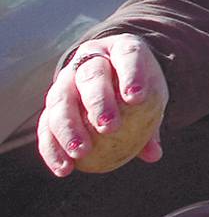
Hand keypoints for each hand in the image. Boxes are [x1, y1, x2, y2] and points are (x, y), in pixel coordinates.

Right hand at [37, 35, 167, 176]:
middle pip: (91, 76)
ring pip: (62, 100)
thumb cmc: (136, 85)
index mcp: (121, 48)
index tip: (137, 98)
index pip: (128, 55)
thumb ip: (152, 122)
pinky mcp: (51, 101)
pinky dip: (53, 147)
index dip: (132, 74)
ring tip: (81, 152)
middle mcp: (90, 58)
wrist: (111, 72)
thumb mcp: (152, 96)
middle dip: (98, 101)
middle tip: (109, 127)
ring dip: (69, 128)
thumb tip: (154, 154)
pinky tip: (64, 168)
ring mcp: (66, 77)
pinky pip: (46, 124)